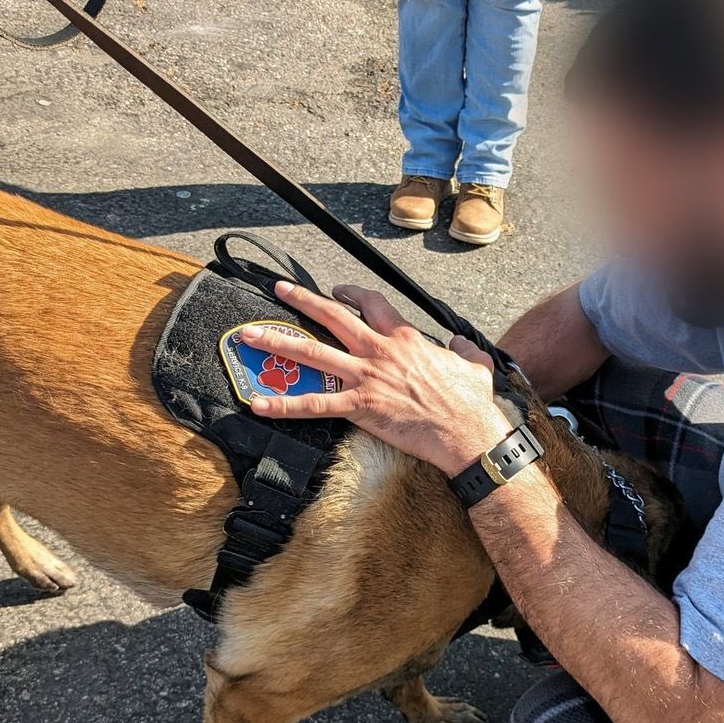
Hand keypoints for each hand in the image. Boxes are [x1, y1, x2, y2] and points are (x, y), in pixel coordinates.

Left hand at [240, 281, 512, 474]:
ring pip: (313, 352)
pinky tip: (259, 403)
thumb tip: (461, 344)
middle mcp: (380, 350)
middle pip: (333, 316)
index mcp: (405, 338)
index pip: (372, 304)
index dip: (351, 293)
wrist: (467, 432)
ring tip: (249, 335)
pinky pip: (314, 404)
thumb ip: (465, 350)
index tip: (336, 291)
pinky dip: (284, 404)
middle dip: (302, 301)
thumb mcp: (475, 366)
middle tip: (279, 291)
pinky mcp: (361, 407)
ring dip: (278, 341)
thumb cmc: (472, 402)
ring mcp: (367, 378)